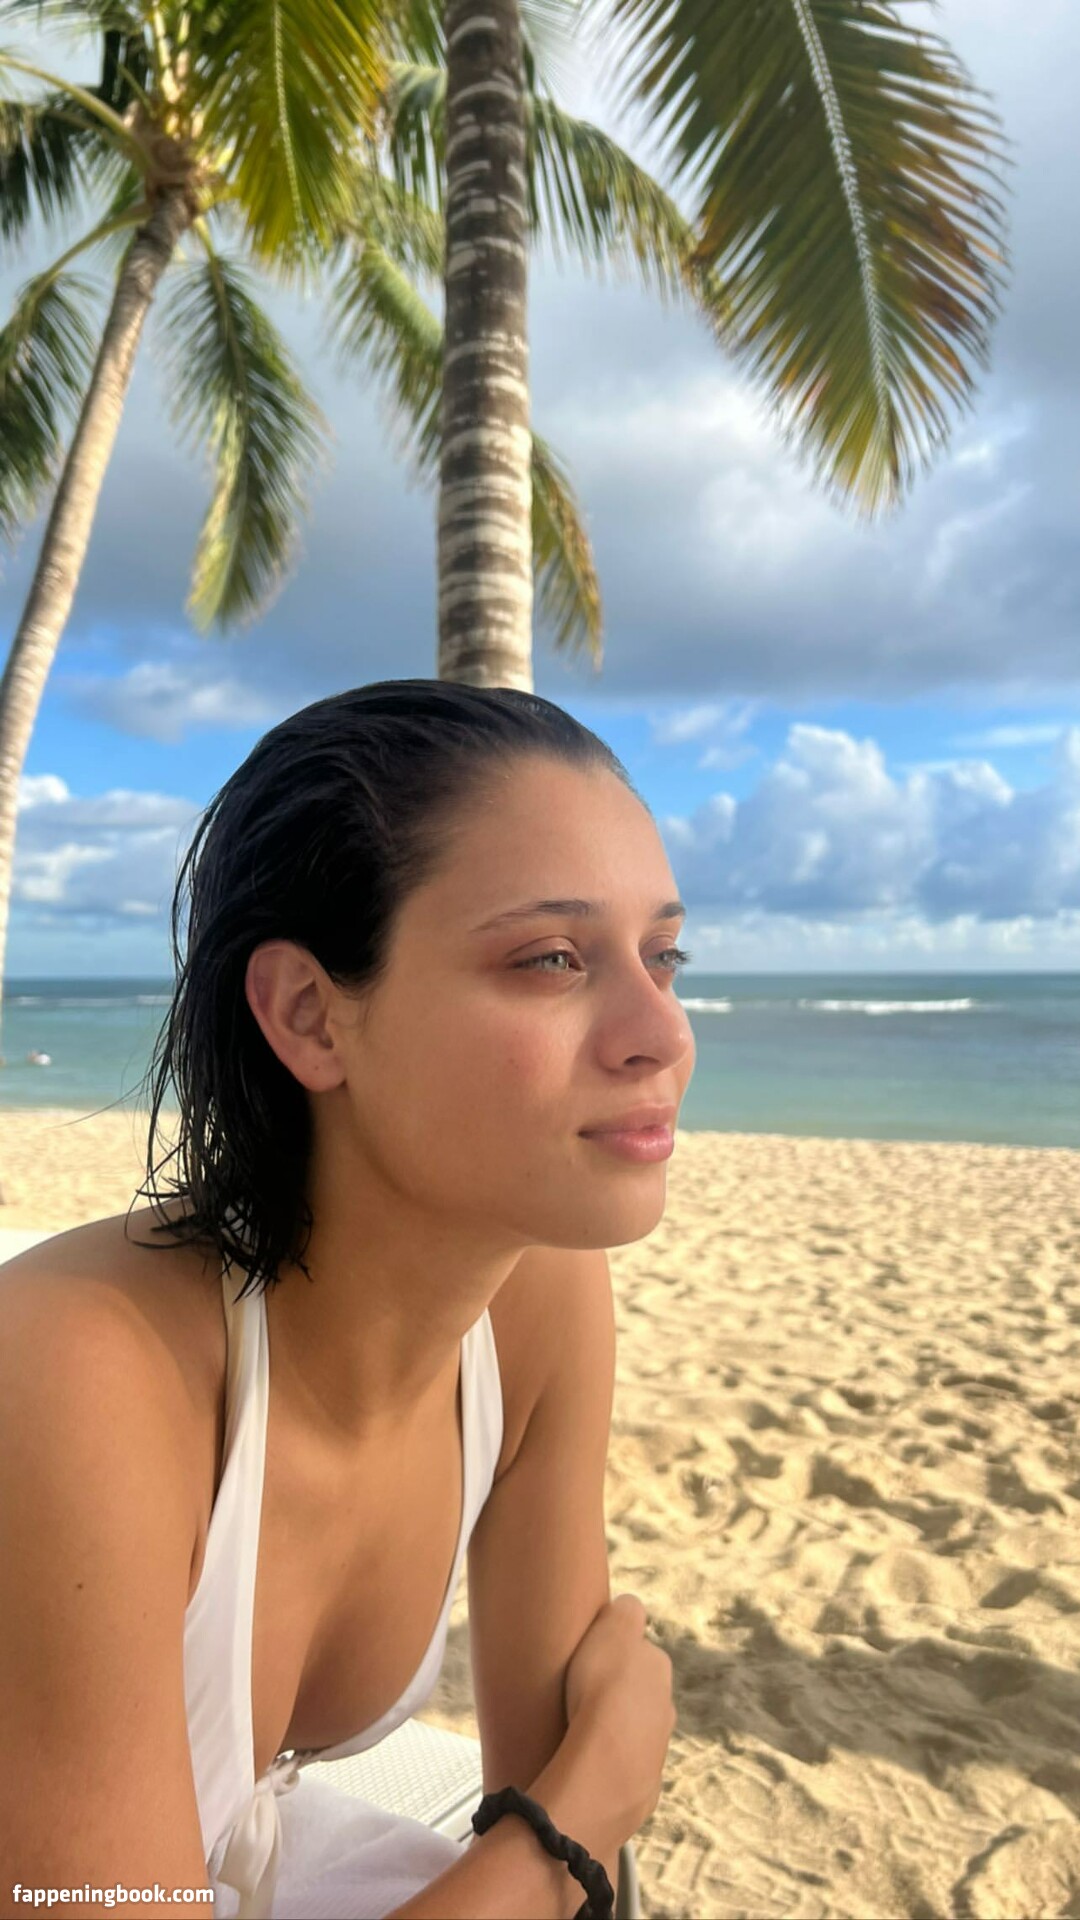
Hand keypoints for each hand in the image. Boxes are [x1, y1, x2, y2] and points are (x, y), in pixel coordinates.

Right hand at [563, 1594, 676, 1832]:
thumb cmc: (602, 1689)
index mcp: (659, 1666)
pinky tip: (585, 1764)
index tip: (588, 1659)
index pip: (638, 1648)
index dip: (612, 1651)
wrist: (605, 1767)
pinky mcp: (642, 1787)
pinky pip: (622, 1767)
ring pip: (633, 1730)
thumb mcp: (612, 1627)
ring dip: (613, 1729)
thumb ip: (625, 1610)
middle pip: (638, 1691)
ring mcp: (657, 1749)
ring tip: (578, 1733)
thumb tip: (629, 1606)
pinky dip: (608, 1763)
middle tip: (580, 1696)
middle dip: (616, 1693)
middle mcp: (666, 1706)